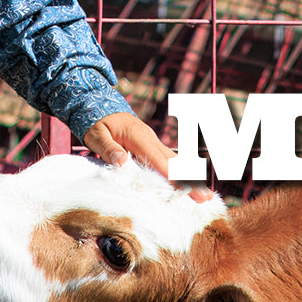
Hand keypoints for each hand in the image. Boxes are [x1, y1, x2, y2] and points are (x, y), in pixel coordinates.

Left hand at [84, 111, 215, 201]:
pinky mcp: (151, 146)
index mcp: (139, 137)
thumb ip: (108, 148)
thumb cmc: (95, 121)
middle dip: (191, 181)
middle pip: (175, 163)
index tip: (187, 190)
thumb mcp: (96, 134)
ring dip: (190, 179)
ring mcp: (153, 142)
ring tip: (204, 196)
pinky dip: (180, 173)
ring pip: (175, 162)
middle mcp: (150, 139)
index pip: (159, 161)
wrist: (99, 103)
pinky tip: (188, 185)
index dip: (174, 177)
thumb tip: (122, 161)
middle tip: (205, 199)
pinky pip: (168, 161)